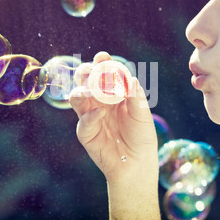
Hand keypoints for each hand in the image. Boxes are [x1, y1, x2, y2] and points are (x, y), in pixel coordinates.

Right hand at [69, 52, 158, 184]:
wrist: (136, 163)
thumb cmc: (141, 136)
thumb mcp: (142, 114)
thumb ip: (136, 98)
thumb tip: (131, 79)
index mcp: (112, 93)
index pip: (103, 74)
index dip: (101, 63)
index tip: (102, 57)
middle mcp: (98, 101)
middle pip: (85, 81)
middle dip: (85, 72)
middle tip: (90, 70)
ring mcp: (89, 115)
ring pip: (76, 97)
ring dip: (82, 91)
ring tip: (92, 91)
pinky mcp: (85, 132)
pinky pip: (83, 121)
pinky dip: (90, 116)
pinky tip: (100, 113)